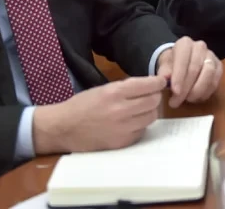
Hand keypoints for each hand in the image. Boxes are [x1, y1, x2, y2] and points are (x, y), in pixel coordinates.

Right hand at [33, 76, 165, 153]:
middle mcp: (121, 110)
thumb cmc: (82, 105)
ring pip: (151, 117)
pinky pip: (142, 131)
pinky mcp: (122, 143)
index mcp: (115, 92)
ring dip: (149, 112)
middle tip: (150, 96)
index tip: (160, 82)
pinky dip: (140, 126)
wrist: (63, 128)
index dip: (158, 83)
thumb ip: (126, 88)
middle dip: (154, 97)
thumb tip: (150, 86)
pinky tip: (130, 123)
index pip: (149, 85)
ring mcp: (123, 128)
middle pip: (154, 101)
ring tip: (140, 110)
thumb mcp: (103, 89)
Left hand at [156, 37, 221, 108]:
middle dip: (186, 88)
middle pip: (195, 68)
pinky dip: (206, 92)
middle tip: (176, 101)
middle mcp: (200, 47)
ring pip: (208, 74)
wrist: (182, 62)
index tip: (175, 92)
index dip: (179, 77)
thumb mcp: (164, 66)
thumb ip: (164, 72)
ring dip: (197, 90)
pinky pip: (215, 81)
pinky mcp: (219, 67)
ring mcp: (211, 56)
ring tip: (187, 99)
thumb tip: (165, 79)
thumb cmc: (172, 64)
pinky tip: (196, 98)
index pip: (183, 59)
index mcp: (185, 44)